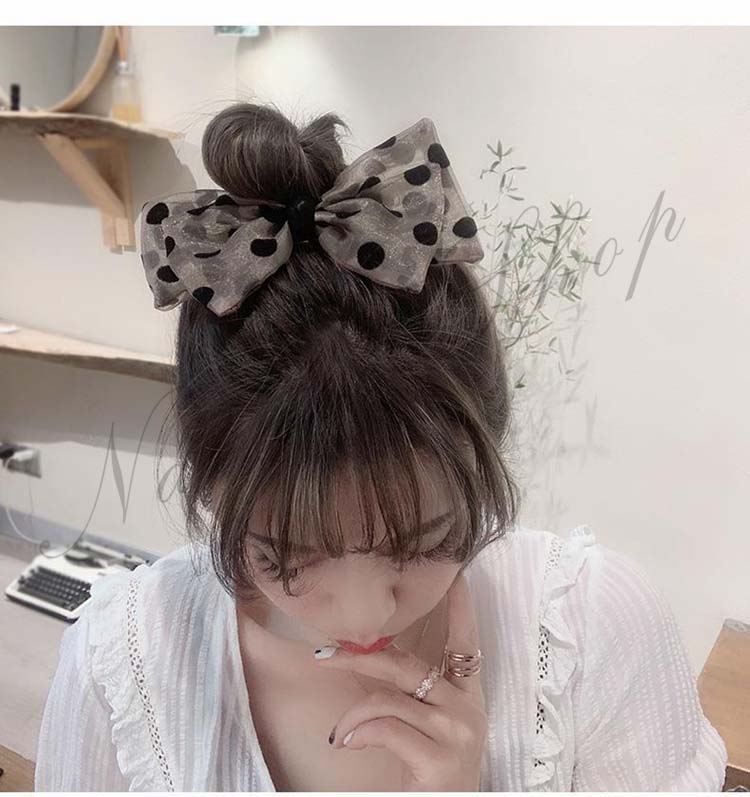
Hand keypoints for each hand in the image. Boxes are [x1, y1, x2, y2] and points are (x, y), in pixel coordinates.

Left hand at [313, 572, 487, 791]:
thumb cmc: (429, 774)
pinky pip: (386, 726)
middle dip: (361, 655)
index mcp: (467, 698)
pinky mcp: (441, 759)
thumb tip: (370, 655)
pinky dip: (358, 732)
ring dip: (353, 712)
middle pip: (407, 664)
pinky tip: (347, 744)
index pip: (465, 643)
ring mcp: (457, 733)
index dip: (461, 608)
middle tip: (324, 654)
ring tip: (339, 733)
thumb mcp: (426, 727)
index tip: (457, 574)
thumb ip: (410, 693)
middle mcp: (467, 709)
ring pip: (390, 695)